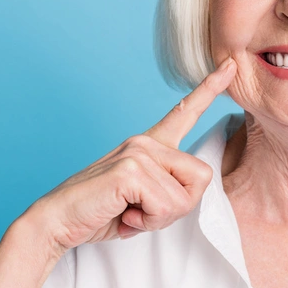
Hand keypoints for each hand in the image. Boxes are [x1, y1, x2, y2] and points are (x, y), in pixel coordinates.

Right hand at [25, 58, 236, 253]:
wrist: (56, 222)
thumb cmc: (101, 213)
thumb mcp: (144, 200)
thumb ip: (169, 190)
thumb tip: (190, 193)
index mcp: (149, 145)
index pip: (185, 112)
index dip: (210, 89)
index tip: (231, 66)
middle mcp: (145, 142)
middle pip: (202, 177)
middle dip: (179, 207)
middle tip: (143, 213)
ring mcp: (138, 152)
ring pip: (185, 197)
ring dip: (160, 218)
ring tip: (129, 213)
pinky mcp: (130, 170)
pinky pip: (166, 206)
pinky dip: (147, 221)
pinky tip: (123, 216)